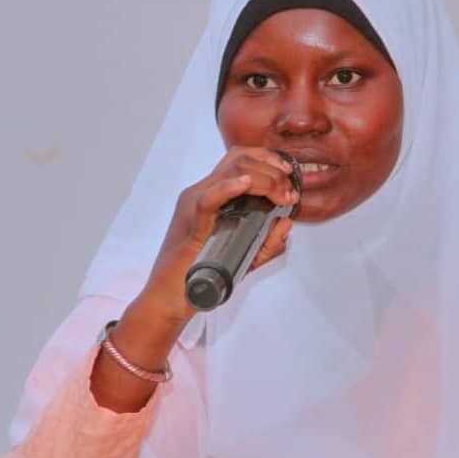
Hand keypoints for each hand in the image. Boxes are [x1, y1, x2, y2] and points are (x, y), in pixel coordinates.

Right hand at [132, 146, 298, 327]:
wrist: (170, 298)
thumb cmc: (201, 276)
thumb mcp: (245, 257)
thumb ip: (268, 241)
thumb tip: (287, 222)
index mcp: (211, 195)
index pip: (239, 159)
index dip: (266, 158)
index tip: (288, 174)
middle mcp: (200, 193)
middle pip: (239, 159)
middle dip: (272, 170)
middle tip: (288, 193)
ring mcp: (194, 205)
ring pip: (230, 171)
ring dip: (263, 179)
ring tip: (279, 194)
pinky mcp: (191, 223)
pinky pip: (209, 198)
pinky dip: (229, 187)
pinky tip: (246, 184)